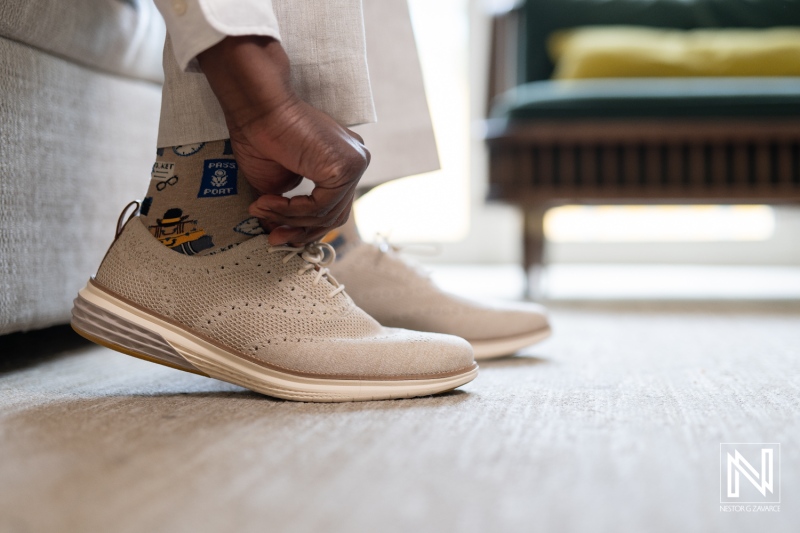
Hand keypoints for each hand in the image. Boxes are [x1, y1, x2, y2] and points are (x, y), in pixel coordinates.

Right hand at [198, 36, 369, 244]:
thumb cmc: (260, 135)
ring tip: (262, 208)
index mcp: (341, 161)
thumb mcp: (274, 183)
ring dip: (290, 219)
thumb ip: (285, 209)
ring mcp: (355, 162)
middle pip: (335, 215)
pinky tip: (271, 202)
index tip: (278, 234)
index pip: (332, 206)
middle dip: (301, 231)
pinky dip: (293, 210)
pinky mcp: (347, 167)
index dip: (305, 227)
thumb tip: (277, 232)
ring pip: (328, 214)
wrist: (256, 108)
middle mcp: (354, 160)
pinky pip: (322, 206)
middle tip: (274, 237)